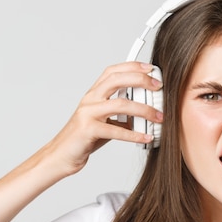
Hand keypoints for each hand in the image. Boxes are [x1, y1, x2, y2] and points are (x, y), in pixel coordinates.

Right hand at [42, 61, 163, 175]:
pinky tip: (147, 137)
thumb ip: (123, 113)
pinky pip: (116, 130)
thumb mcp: (106, 120)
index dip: (132, 66)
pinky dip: (135, 134)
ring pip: (120, 104)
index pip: (113, 72)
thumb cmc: (85, 138)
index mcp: (94, 94)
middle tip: (158, 87)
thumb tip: (147, 110)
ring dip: (144, 110)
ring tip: (159, 117)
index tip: (150, 68)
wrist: (62, 155)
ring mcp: (88, 113)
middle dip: (140, 80)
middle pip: (116, 80)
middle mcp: (90, 100)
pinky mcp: (88, 130)